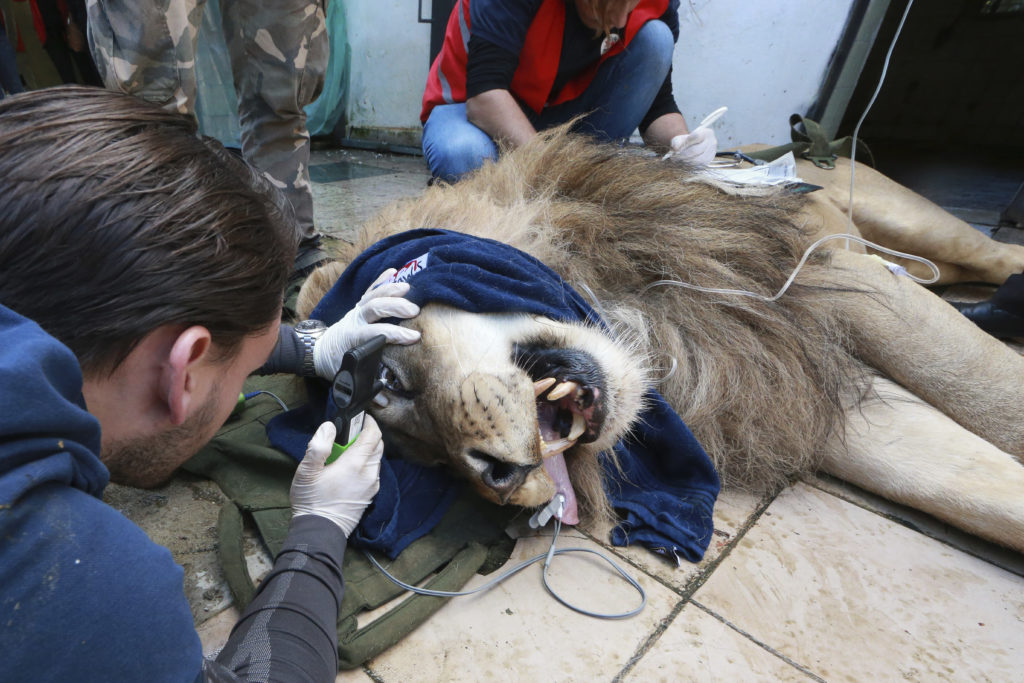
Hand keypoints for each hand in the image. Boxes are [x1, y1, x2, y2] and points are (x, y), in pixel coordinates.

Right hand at [291, 418, 382, 536]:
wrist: (320, 531)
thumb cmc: (312, 501)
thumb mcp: (306, 471)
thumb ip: (318, 446)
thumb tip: (329, 427)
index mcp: (356, 464)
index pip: (373, 435)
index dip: (368, 422)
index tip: (360, 418)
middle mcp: (370, 473)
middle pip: (378, 445)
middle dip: (367, 435)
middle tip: (349, 434)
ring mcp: (372, 485)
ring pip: (376, 459)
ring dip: (366, 450)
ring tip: (346, 452)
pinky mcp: (370, 494)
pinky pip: (374, 472)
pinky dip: (366, 464)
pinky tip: (348, 468)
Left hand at [313, 268, 420, 379]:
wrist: (316, 352)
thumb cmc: (334, 363)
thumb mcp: (347, 376)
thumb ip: (366, 387)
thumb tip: (385, 400)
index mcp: (353, 337)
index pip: (377, 333)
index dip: (395, 334)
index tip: (414, 337)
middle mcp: (354, 320)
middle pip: (374, 307)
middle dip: (395, 306)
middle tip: (414, 310)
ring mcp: (356, 311)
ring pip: (373, 295)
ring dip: (391, 289)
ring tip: (408, 287)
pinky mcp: (357, 306)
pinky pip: (370, 290)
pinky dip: (381, 280)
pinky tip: (393, 271)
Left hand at [664, 127, 717, 165]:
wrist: (693, 146)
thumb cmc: (686, 142)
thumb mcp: (681, 138)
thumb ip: (677, 142)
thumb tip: (675, 148)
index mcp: (706, 133)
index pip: (696, 136)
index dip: (685, 143)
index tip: (675, 149)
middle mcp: (712, 142)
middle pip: (696, 150)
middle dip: (683, 155)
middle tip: (674, 158)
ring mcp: (712, 152)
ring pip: (698, 160)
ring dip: (686, 162)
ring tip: (678, 161)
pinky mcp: (709, 161)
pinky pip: (700, 166)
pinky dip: (690, 166)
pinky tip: (684, 164)